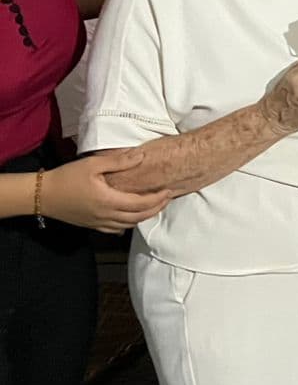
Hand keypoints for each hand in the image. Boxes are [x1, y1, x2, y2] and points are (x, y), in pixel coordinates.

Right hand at [39, 150, 172, 233]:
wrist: (42, 195)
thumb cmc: (67, 177)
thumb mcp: (93, 164)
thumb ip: (119, 161)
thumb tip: (141, 156)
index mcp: (109, 201)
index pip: (141, 204)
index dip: (158, 199)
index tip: (168, 190)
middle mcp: (106, 215)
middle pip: (138, 217)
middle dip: (156, 208)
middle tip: (167, 198)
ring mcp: (98, 222)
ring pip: (128, 225)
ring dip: (144, 217)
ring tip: (154, 206)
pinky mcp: (91, 225)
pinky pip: (115, 229)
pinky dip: (128, 224)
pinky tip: (131, 218)